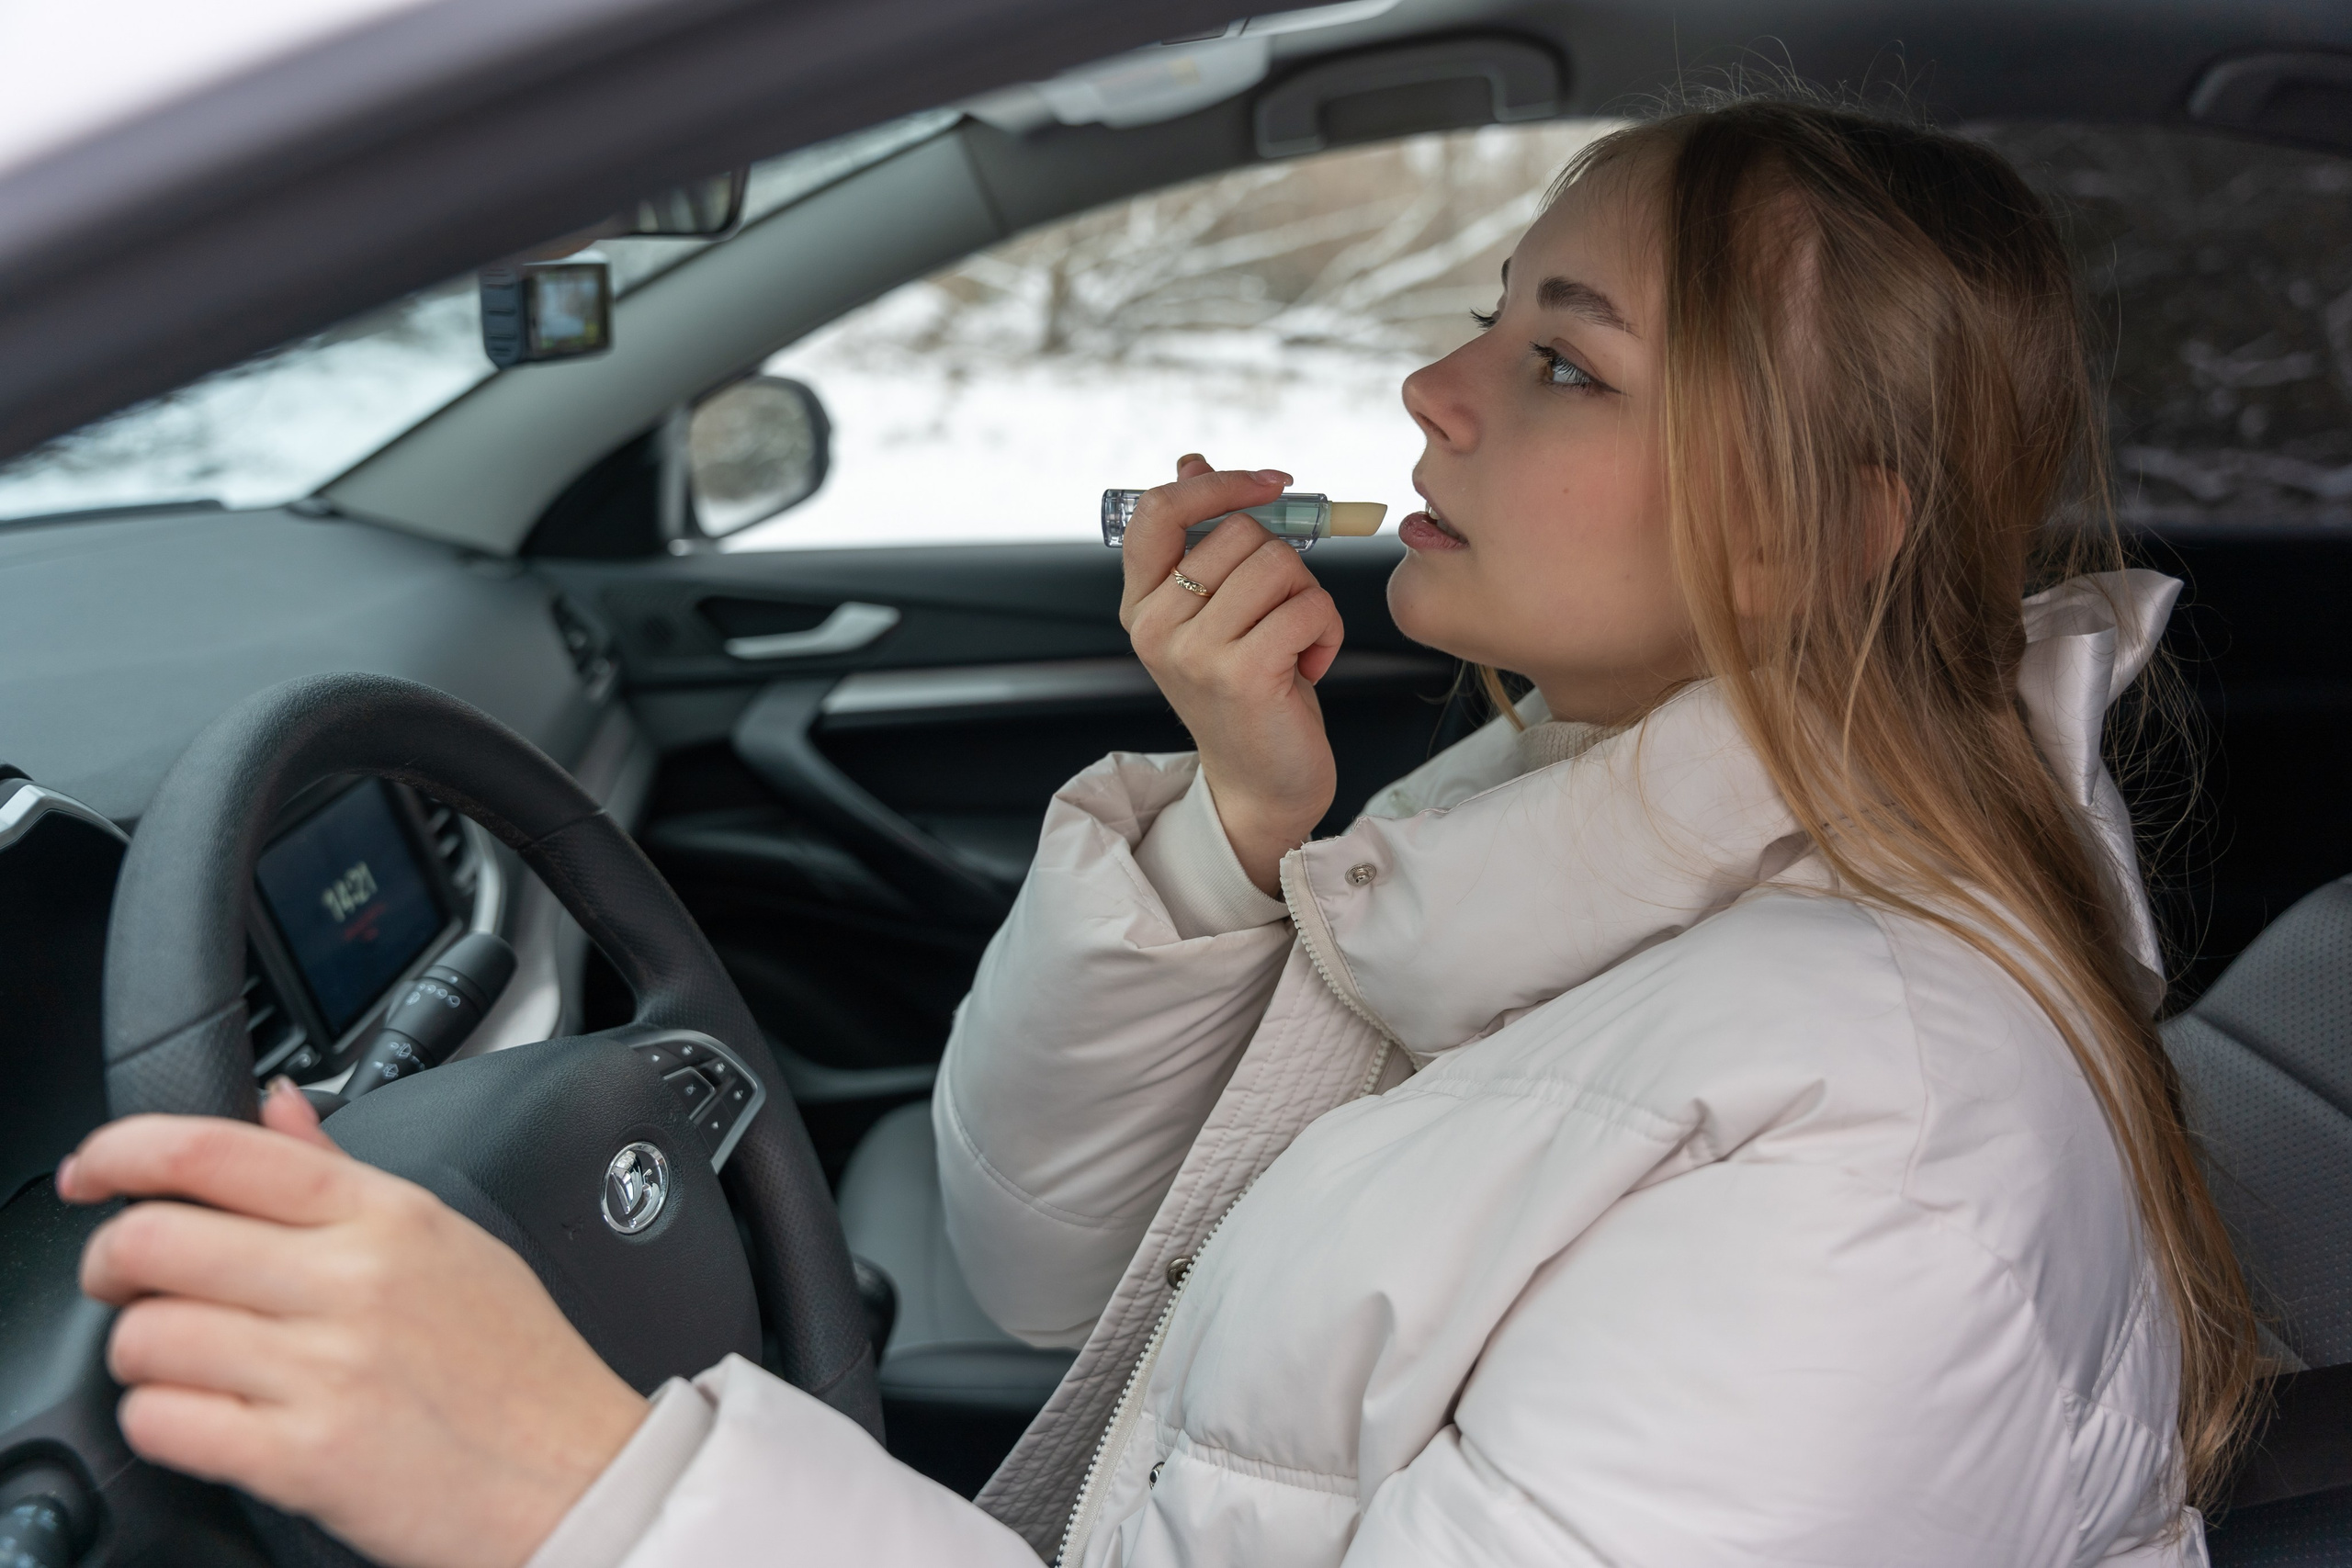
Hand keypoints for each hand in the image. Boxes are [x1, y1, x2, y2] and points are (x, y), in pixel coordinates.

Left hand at [60, 1079, 647, 1567]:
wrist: (579, 1475)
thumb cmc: (520, 1364)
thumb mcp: (449, 1240)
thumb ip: (344, 1172)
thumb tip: (274, 1106)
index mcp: (386, 1216)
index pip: (219, 1152)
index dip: (123, 1151)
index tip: (91, 1173)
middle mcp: (353, 1280)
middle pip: (155, 1239)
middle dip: (111, 1263)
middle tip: (125, 1282)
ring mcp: (327, 1369)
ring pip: (146, 1335)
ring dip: (141, 1354)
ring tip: (184, 1364)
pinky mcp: (304, 1458)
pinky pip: (166, 1423)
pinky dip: (161, 1422)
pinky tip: (203, 1419)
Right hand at [1120, 453, 1343, 894]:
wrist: (1261, 784)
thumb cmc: (1251, 690)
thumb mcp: (1217, 611)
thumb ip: (1202, 540)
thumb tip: (1192, 461)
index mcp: (1142, 604)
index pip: (1159, 512)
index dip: (1219, 484)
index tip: (1273, 483)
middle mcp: (1155, 626)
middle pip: (1243, 534)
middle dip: (1287, 565)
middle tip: (1284, 616)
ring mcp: (1194, 652)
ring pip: (1281, 566)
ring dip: (1310, 599)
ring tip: (1296, 643)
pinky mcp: (1241, 675)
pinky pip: (1310, 606)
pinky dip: (1328, 630)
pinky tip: (1311, 665)